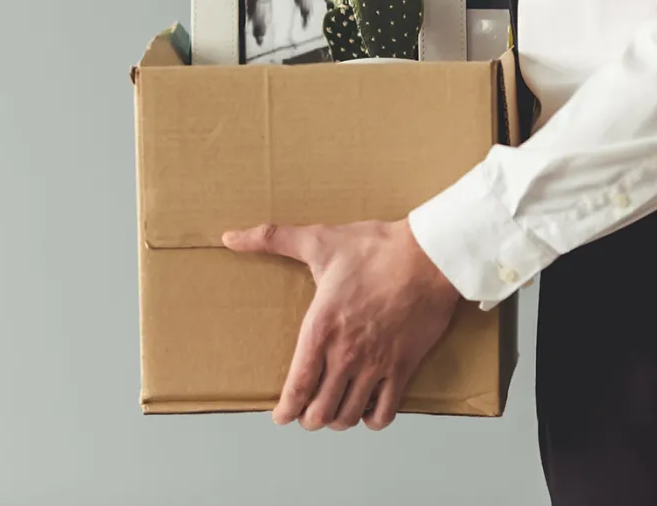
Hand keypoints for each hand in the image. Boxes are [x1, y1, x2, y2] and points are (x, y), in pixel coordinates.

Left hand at [222, 219, 459, 431]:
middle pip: (319, 412)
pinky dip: (372, 419)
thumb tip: (230, 237)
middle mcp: (345, 354)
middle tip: (306, 411)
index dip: (285, 410)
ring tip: (333, 409)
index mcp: (320, 328)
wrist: (427, 255)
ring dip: (337, 419)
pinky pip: (385, 413)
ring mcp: (375, 364)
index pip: (296, 387)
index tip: (281, 416)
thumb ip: (271, 239)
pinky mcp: (403, 367)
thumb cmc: (375, 248)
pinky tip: (367, 407)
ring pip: (348, 416)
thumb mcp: (319, 240)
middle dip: (308, 417)